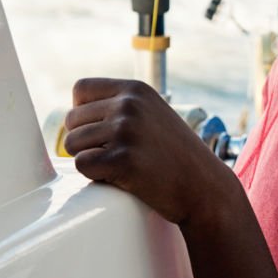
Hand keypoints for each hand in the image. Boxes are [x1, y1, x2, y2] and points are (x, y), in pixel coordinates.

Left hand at [64, 77, 229, 224]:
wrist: (205, 188)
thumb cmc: (176, 156)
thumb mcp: (154, 115)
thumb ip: (122, 107)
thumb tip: (72, 115)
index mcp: (136, 90)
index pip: (81, 89)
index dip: (83, 113)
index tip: (100, 132)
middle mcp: (129, 105)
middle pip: (72, 120)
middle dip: (85, 141)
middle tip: (113, 155)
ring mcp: (125, 131)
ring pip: (72, 144)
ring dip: (89, 159)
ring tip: (119, 166)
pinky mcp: (122, 160)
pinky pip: (82, 166)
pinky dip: (95, 176)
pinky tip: (120, 178)